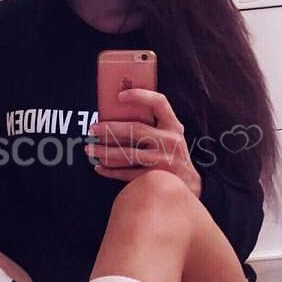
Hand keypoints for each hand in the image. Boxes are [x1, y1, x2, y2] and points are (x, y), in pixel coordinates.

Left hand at [85, 88, 201, 197]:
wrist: (192, 186)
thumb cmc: (174, 154)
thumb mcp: (171, 135)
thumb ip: (154, 124)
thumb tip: (118, 113)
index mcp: (174, 126)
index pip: (159, 103)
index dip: (139, 96)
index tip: (119, 95)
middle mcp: (170, 141)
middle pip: (135, 130)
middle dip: (110, 129)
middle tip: (92, 129)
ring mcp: (163, 160)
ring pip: (128, 154)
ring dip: (104, 152)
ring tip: (89, 149)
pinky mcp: (156, 178)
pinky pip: (127, 174)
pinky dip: (111, 171)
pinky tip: (99, 167)